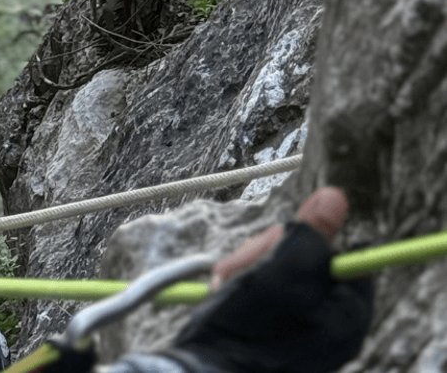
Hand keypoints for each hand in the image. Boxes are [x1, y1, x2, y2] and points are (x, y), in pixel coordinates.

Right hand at [163, 186, 373, 372]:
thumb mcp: (283, 272)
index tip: (274, 252)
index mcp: (348, 312)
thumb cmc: (246, 328)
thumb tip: (336, 196)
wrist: (203, 372)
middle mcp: (330, 323)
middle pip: (303, 259)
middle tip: (240, 275)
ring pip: (275, 272)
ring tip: (225, 289)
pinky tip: (223, 297)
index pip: (334, 252)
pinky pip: (259, 291)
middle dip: (263, 256)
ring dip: (244, 270)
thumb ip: (311, 234)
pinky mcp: (274, 332)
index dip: (300, 242)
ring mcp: (302, 329)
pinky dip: (238, 287)